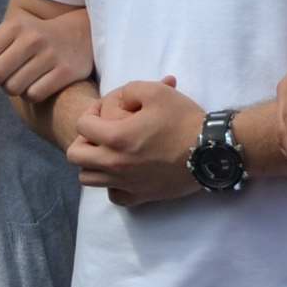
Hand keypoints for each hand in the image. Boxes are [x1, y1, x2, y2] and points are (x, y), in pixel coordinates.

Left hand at [0, 9, 94, 101]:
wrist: (81, 34)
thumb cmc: (35, 36)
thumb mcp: (9, 34)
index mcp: (14, 26)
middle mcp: (32, 38)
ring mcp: (51, 55)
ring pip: (13, 88)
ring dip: (12, 90)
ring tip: (19, 80)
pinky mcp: (66, 72)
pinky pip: (34, 95)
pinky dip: (31, 95)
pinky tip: (36, 85)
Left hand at [69, 78, 201, 207]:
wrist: (211, 150)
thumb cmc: (183, 119)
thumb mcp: (155, 91)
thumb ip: (128, 90)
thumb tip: (116, 100)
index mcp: (116, 138)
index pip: (81, 126)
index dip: (90, 112)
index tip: (105, 109)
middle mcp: (115, 164)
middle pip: (76, 157)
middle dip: (83, 140)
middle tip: (100, 132)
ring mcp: (126, 183)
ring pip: (88, 179)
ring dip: (92, 163)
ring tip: (108, 151)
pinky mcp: (141, 196)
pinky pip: (113, 195)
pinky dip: (111, 184)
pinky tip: (123, 172)